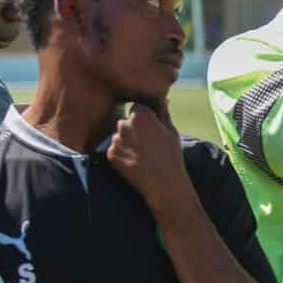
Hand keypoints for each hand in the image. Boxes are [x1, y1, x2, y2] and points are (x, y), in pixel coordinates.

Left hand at [108, 101, 193, 215]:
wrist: (163, 183)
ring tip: (142, 153)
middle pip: (126, 121)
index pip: (137, 107)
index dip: (144, 116)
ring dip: (127, 141)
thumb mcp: (172, 131)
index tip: (151, 126)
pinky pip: (114, 149)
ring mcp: (115, 140)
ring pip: (119, 135)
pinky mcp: (110, 154)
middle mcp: (124, 125)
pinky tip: (135, 161)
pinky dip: (122, 153)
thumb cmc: (171, 155)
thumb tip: (162, 99)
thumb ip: (163, 112)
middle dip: (134, 128)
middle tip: (147, 142)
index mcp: (141, 116)